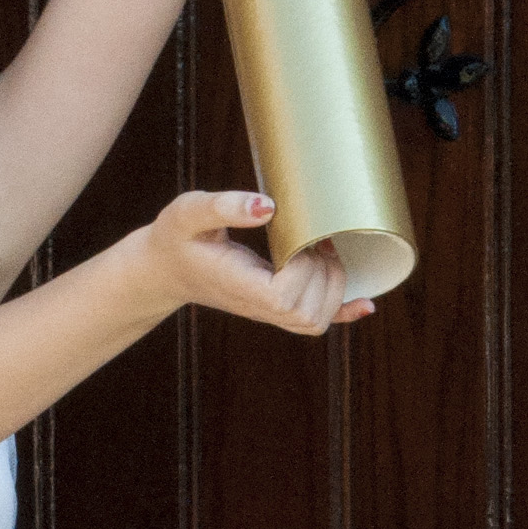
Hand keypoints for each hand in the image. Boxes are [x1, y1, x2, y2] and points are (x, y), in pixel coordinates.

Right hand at [139, 191, 373, 336]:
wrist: (163, 268)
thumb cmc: (175, 238)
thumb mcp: (189, 212)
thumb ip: (224, 206)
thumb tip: (268, 207)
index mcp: (239, 287)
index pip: (286, 299)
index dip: (304, 270)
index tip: (300, 240)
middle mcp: (257, 307)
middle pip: (309, 314)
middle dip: (324, 275)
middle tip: (316, 240)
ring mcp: (268, 312)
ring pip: (316, 321)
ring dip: (333, 286)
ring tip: (321, 251)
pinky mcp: (275, 309)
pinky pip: (315, 322)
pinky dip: (343, 311)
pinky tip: (364, 303)